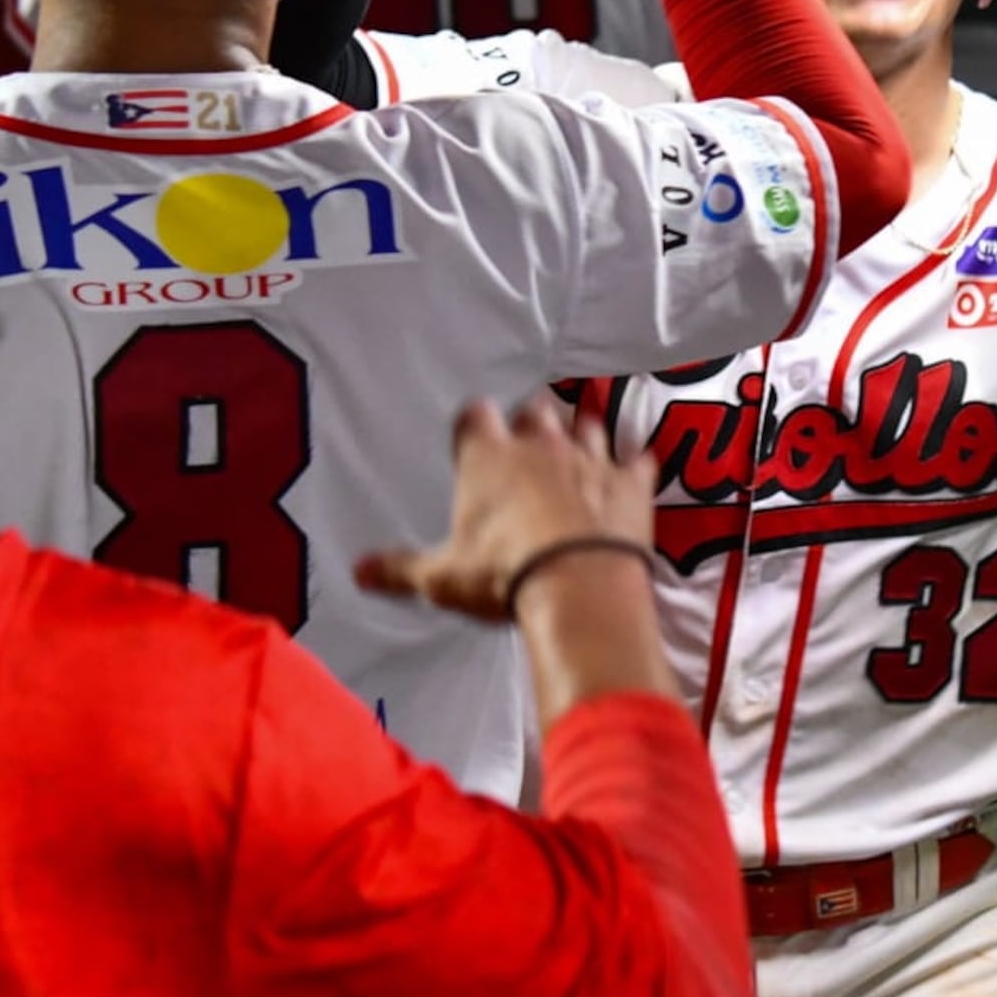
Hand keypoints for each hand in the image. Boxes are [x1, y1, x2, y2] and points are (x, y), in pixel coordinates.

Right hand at [356, 397, 656, 622]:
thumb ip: (401, 569)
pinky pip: (639, 459)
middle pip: (534, 410)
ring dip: (581, 433)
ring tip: (577, 447)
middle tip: (527, 442)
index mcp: (488, 456)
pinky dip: (635, 464)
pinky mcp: (632, 481)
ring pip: (586, 424)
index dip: (475, 426)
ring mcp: (591, 457)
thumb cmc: (502, 573)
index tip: (474, 441)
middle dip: (530, 421)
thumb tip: (357, 571)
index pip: (475, 417)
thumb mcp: (442, 577)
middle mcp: (540, 444)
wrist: (580, 586)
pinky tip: (635, 468)